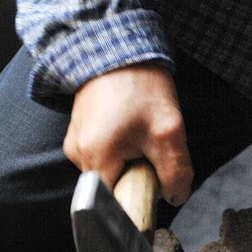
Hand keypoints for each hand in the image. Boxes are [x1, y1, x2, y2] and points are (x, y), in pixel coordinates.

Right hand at [64, 65, 193, 205]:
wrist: (120, 49)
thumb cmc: (142, 86)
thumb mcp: (168, 132)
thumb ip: (175, 172)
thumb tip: (176, 197)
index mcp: (94, 156)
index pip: (117, 202)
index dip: (140, 195)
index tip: (153, 176)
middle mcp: (77, 153)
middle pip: (114, 185)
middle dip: (137, 173)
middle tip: (149, 144)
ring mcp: (75, 142)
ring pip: (110, 169)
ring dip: (130, 159)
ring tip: (139, 129)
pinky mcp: (80, 132)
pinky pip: (104, 153)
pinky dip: (121, 146)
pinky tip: (129, 125)